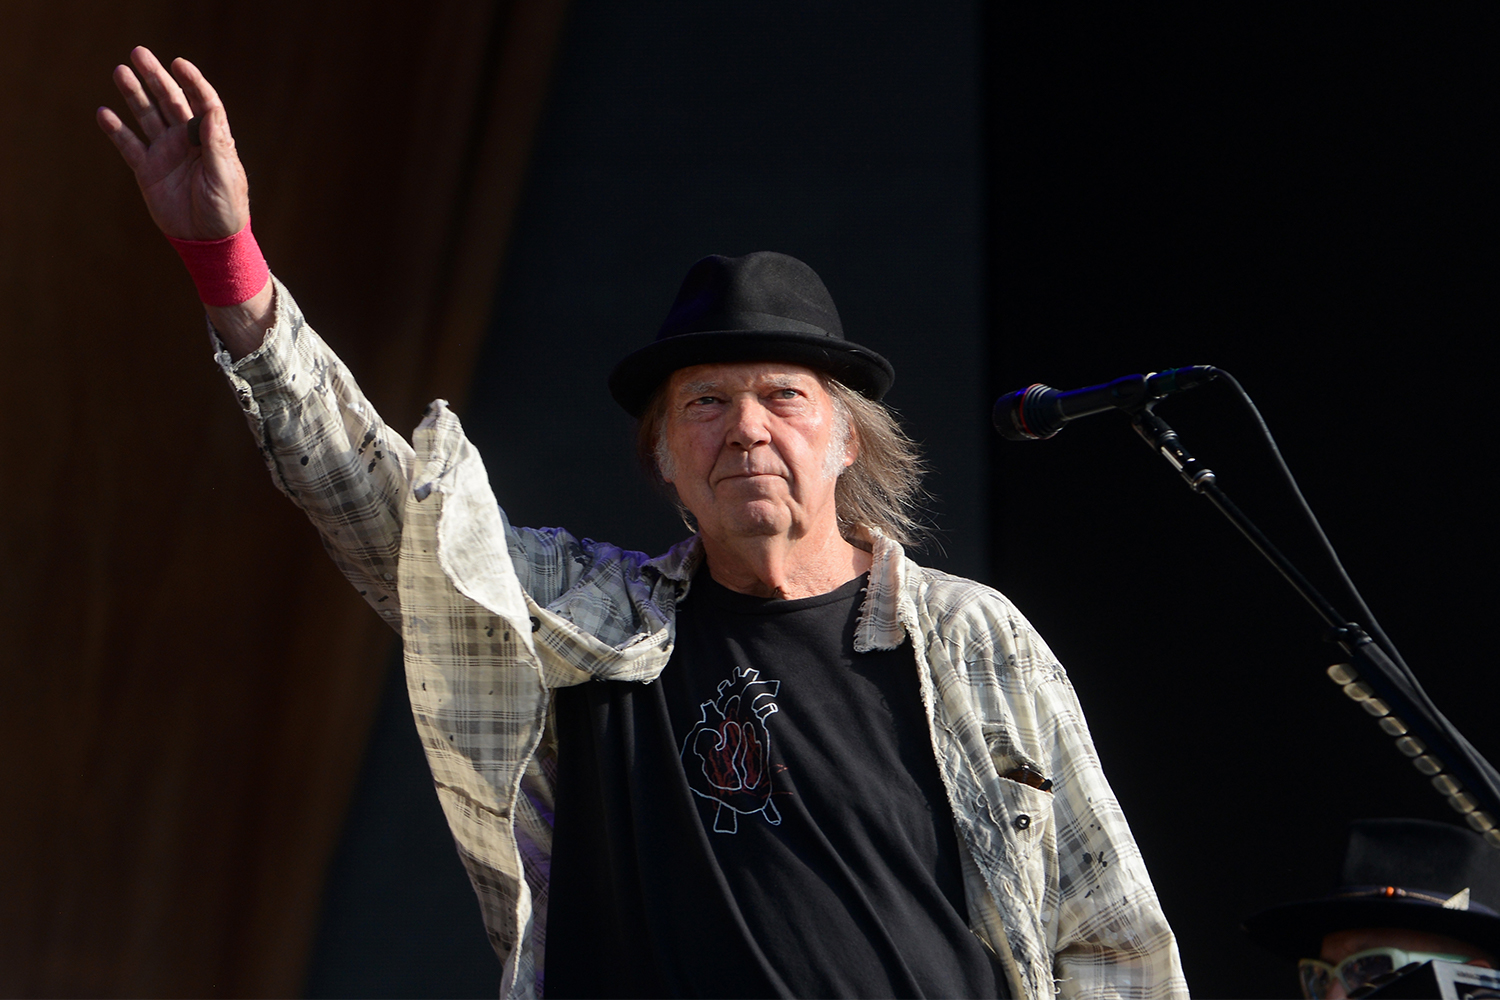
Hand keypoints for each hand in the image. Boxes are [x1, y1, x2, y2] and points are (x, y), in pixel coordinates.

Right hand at [97, 47, 248, 240]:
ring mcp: (166, 153)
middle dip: (155, 77)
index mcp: (211, 140)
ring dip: (133, 94)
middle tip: (138, 53)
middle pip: (170, 101)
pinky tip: (104, 113)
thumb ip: (216, 146)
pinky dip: (116, 130)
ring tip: (120, 72)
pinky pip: (128, 145)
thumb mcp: (225, 178)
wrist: (208, 242)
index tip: (179, 63)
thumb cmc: (226, 211)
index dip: (192, 81)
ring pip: (147, 116)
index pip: (202, 103)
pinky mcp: (148, 170)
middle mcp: (187, 140)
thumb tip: (211, 112)